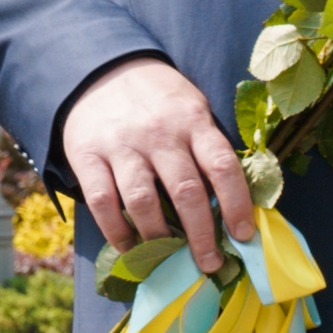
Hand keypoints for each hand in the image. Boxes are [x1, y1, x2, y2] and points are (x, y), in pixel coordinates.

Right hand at [60, 50, 250, 273]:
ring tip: (169, 259)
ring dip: (159, 239)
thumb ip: (208, 148)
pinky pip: (103, 201)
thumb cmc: (158, 100)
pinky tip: (130, 247)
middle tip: (210, 263)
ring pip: (143, 201)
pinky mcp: (88, 155)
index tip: (245, 235)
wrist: (102, 68)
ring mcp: (122, 145)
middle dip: (201, 236)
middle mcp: (160, 133)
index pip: (222, 165)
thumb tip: (232, 205)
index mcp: (193, 120)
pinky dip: (117, 231)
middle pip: (186, 192)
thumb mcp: (192, 108)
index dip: (237, 204)